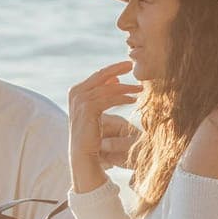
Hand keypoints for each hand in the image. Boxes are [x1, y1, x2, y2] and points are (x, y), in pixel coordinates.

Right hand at [69, 61, 140, 193]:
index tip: (128, 65)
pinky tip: (134, 100)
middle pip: (101, 75)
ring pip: (108, 88)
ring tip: (141, 89)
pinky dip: (123, 98)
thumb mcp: (98, 109)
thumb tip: (115, 80)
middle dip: (118, 69)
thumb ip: (104, 93)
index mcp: (76, 91)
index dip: (114, 69)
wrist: (83, 153)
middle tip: (133, 65)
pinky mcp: (88, 108)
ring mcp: (81, 100)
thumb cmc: (92, 133)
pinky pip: (109, 98)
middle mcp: (76, 93)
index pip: (98, 75)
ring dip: (126, 87)